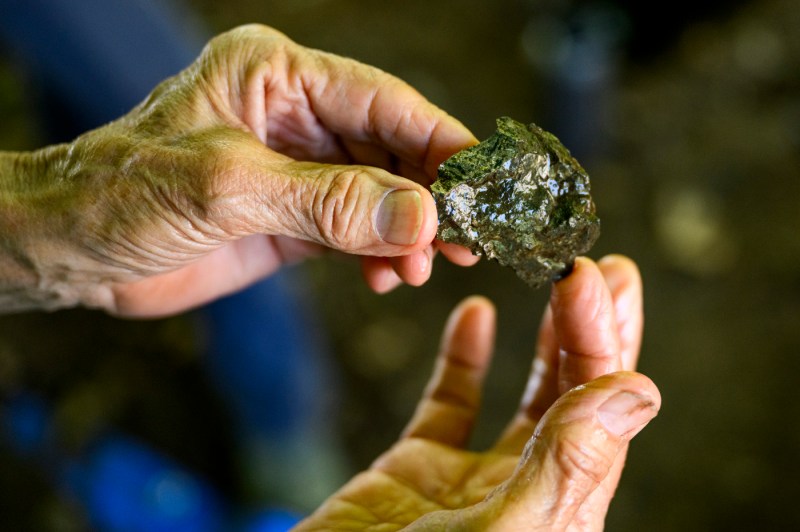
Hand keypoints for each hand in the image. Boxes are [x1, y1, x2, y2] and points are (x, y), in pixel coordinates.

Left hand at [3, 24, 476, 315]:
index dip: (439, 141)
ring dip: (408, 232)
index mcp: (276, 76)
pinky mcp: (292, 216)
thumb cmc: (122, 193)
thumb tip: (421, 218)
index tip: (484, 184)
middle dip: (429, 196)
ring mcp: (297, 169)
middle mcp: (293, 116)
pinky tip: (387, 277)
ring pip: (380, 194)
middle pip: (391, 149)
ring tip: (423, 268)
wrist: (72, 251)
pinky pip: (356, 230)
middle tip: (467, 241)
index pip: (382, 102)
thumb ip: (328, 203)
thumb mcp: (228, 189)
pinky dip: (378, 255)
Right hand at [296, 255, 659, 530]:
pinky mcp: (419, 470)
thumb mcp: (501, 529)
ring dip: (546, 338)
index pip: (599, 405)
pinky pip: (451, 404)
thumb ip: (567, 465)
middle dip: (591, 325)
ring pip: (526, 397)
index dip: (601, 334)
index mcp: (561, 508)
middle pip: (575, 394)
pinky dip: (465, 358)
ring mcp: (472, 478)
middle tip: (602, 267)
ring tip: (558, 279)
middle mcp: (528, 490)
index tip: (590, 274)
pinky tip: (476, 315)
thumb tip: (638, 391)